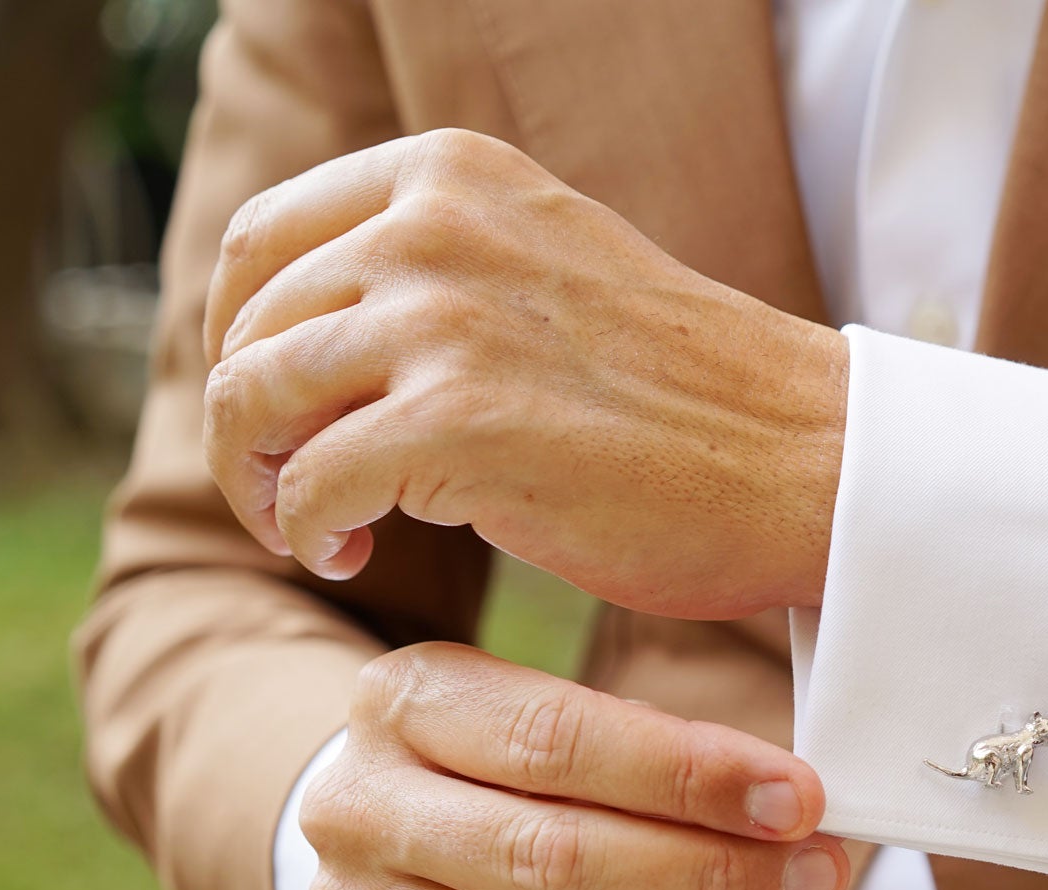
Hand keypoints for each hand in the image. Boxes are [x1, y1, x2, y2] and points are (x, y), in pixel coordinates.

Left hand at [201, 128, 847, 618]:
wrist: (807, 460)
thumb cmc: (693, 395)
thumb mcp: (550, 270)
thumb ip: (443, 272)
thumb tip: (319, 335)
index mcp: (454, 176)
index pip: (264, 239)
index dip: (240, 335)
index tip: (277, 406)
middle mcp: (434, 227)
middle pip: (248, 328)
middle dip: (249, 425)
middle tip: (296, 489)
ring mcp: (442, 321)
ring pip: (253, 400)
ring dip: (262, 482)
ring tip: (319, 528)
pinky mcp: (455, 426)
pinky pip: (311, 486)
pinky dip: (311, 534)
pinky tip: (358, 554)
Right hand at [301, 642, 850, 889]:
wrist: (380, 832)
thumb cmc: (502, 769)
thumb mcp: (551, 715)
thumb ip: (651, 748)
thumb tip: (784, 801)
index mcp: (407, 698)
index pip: (562, 740)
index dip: (692, 777)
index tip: (797, 801)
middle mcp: (358, 804)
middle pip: (556, 855)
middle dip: (708, 871)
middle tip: (808, 877)